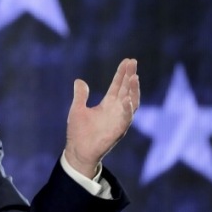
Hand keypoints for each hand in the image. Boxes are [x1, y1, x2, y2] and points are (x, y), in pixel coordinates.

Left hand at [64, 58, 139, 177]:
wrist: (78, 151)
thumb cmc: (79, 132)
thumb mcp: (77, 109)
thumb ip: (81, 95)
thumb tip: (79, 80)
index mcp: (108, 104)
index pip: (117, 85)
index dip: (122, 73)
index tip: (127, 60)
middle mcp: (116, 110)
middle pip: (126, 90)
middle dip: (130, 76)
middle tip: (133, 62)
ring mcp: (119, 120)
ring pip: (131, 102)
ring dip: (133, 90)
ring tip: (134, 77)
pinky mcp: (118, 130)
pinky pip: (126, 119)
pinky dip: (128, 109)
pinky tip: (128, 99)